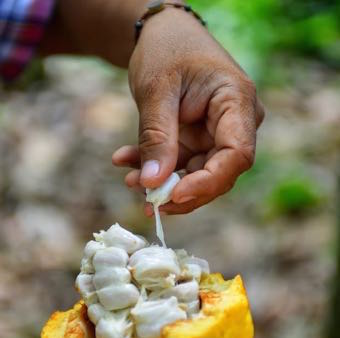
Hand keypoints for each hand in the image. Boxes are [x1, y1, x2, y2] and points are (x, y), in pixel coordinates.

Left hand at [112, 7, 264, 214]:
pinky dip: (155, 165)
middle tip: (148, 202)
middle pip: (218, 171)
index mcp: (237, 102)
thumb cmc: (165, 50)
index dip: (208, 182)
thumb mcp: (156, 91)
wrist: (162, 35)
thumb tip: (153, 184)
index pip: (237, 154)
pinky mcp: (199, 137)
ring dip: (163, 180)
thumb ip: (157, 137)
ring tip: (130, 179)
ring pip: (197, 172)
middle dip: (182, 190)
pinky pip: (181, 161)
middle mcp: (235, 122)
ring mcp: (217, 132)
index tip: (173, 195)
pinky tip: (127, 160)